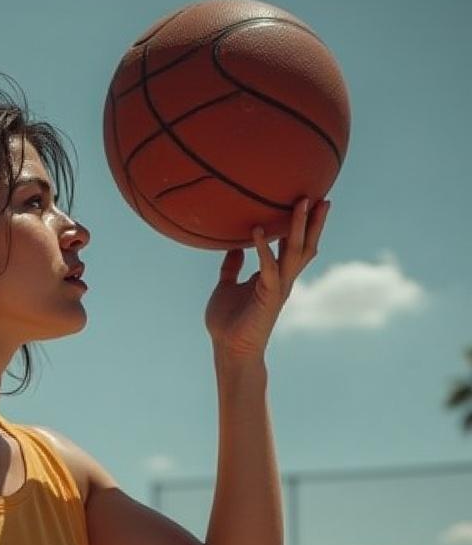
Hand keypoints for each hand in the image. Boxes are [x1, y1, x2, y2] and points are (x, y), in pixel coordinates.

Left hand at [204, 197, 330, 358]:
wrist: (228, 349)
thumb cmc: (227, 322)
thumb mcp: (225, 286)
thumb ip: (231, 267)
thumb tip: (232, 247)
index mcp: (273, 276)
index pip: (292, 246)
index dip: (300, 226)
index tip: (308, 202)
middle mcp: (281, 280)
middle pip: (303, 245)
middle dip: (313, 222)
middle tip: (320, 195)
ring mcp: (278, 288)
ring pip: (295, 252)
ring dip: (299, 227)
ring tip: (303, 203)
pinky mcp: (268, 297)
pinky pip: (268, 268)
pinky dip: (264, 248)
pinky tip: (258, 230)